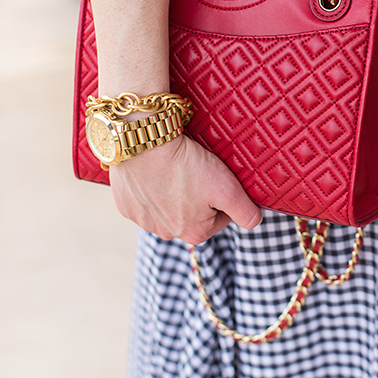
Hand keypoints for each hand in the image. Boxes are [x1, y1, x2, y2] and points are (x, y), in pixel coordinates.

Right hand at [109, 134, 261, 243]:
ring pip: (166, 207)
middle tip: (194, 170)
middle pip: (192, 214)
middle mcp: (166, 234)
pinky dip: (149, 186)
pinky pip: (142, 199)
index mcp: (194, 234)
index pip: (220, 218)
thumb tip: (254, 221)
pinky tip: (153, 170)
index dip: (222, 196)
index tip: (215, 177)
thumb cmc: (187, 165)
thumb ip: (246, 211)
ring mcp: (142, 221)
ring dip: (172, 192)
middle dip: (196, 195)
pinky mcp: (124, 205)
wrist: (143, 142)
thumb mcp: (227, 188)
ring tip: (173, 169)